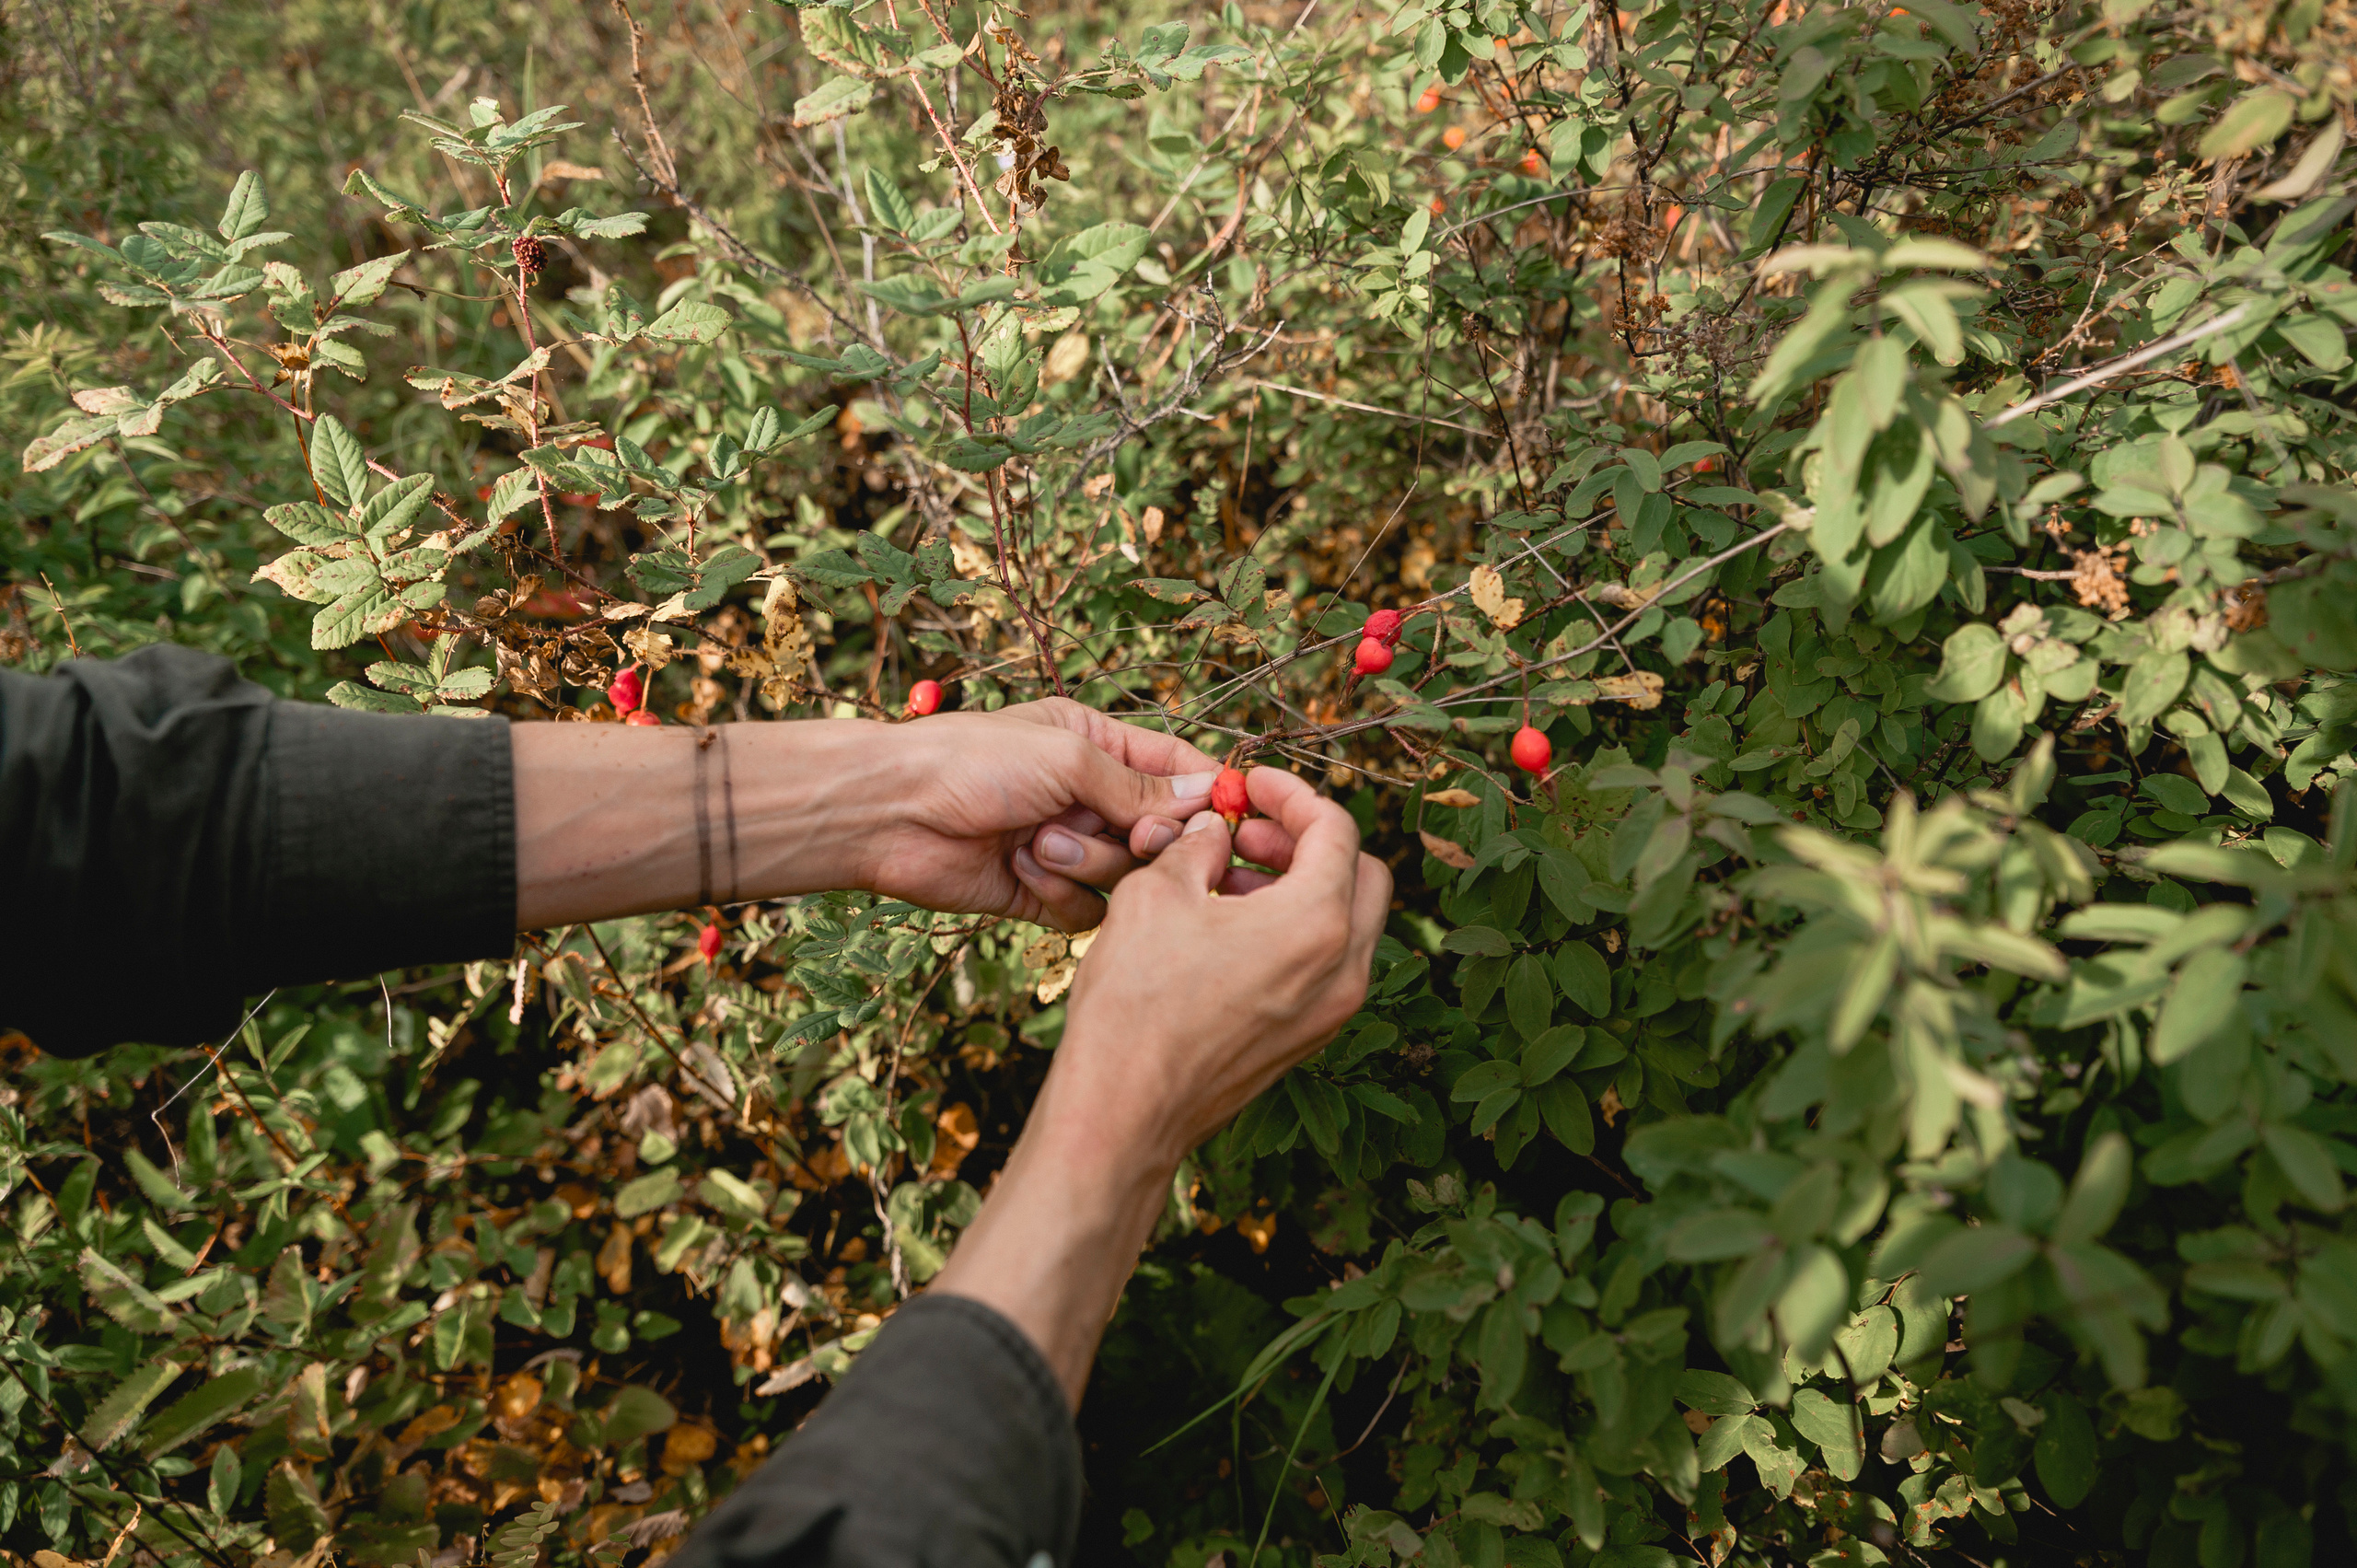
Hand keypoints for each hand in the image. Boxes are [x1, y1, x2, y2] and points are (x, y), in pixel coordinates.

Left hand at [511, 700, 1223, 929]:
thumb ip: (1141, 787)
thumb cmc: (970, 762)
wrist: (890, 812)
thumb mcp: (1067, 757)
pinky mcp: (1041, 893)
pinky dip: (1059, 895)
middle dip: (1140, 840)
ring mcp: (1067, 846)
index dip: (1208, 797)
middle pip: (1160, 834)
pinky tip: (1018, 870)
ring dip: (1088, 864)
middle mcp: (1087, 796)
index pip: (1177, 769)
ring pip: (1126, 878)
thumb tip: (1209, 795)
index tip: (1230, 823)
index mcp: (1097, 744)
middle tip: (1128, 839)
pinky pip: (1085, 912)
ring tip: (1038, 843)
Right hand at [1036, 764, 1393, 1163]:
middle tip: (1247, 832)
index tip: (1251, 786)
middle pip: (1362, 875)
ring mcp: (1331, 1012)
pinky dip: (1294, 930)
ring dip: (1301, 885)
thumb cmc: (1136, 1002)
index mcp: (1318, 923)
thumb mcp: (1157, 893)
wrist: (1124, 1112)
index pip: (1337, 829)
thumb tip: (1215, 831)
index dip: (1292, 794)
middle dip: (1308, 840)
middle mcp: (1344, 970)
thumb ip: (1198, 845)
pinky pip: (1324, 965)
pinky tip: (1229, 927)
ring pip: (1347, 923)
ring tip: (1226, 876)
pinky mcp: (1308, 1039)